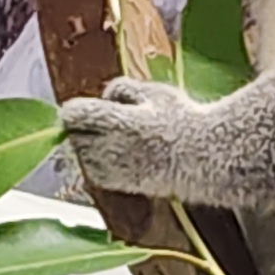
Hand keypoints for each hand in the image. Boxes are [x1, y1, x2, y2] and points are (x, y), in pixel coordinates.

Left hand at [58, 78, 199, 195]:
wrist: (201, 159)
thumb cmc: (181, 120)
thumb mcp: (155, 91)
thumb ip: (123, 88)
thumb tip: (105, 97)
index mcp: (115, 121)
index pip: (72, 114)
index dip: (78, 109)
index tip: (90, 109)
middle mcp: (107, 147)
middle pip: (74, 135)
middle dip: (84, 127)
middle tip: (106, 124)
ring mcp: (110, 169)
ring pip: (81, 154)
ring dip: (90, 146)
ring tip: (117, 141)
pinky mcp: (115, 185)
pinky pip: (93, 171)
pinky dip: (99, 163)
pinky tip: (121, 156)